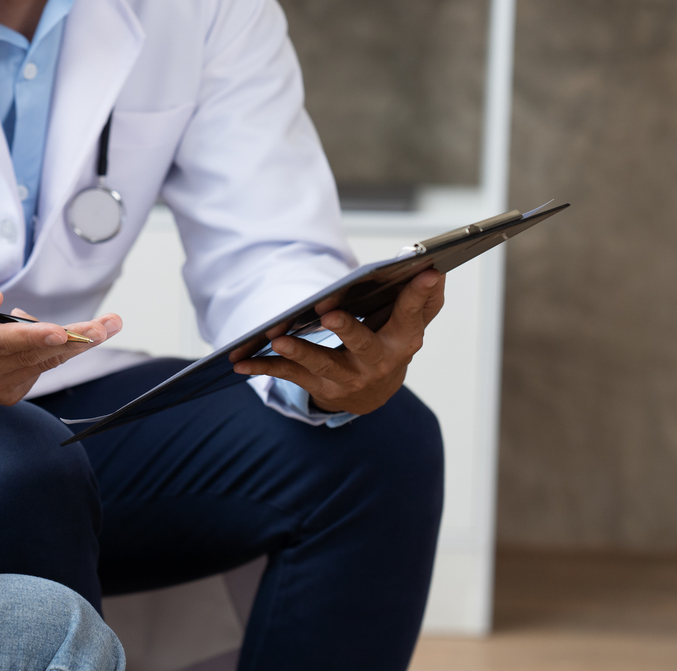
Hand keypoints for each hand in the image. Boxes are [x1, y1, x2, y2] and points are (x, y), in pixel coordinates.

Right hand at [0, 272, 122, 403]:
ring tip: (105, 324)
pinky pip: (43, 369)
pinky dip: (57, 350)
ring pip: (43, 363)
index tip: (58, 331)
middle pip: (31, 354)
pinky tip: (54, 336)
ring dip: (77, 343)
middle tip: (107, 325)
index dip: (29, 336)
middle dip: (72, 339)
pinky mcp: (7, 396)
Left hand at [234, 270, 445, 414]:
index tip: (428, 272)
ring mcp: (347, 378)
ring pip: (322, 364)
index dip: (419, 295)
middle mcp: (377, 363)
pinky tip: (241, 362)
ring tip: (278, 338)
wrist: (373, 394)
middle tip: (332, 314)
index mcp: (403, 341)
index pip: (412, 314)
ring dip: (299, 352)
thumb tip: (435, 270)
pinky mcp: (320, 387)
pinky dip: (264, 368)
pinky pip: (290, 376)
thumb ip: (424, 299)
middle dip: (348, 330)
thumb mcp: (410, 323)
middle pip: (364, 345)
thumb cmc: (389, 344)